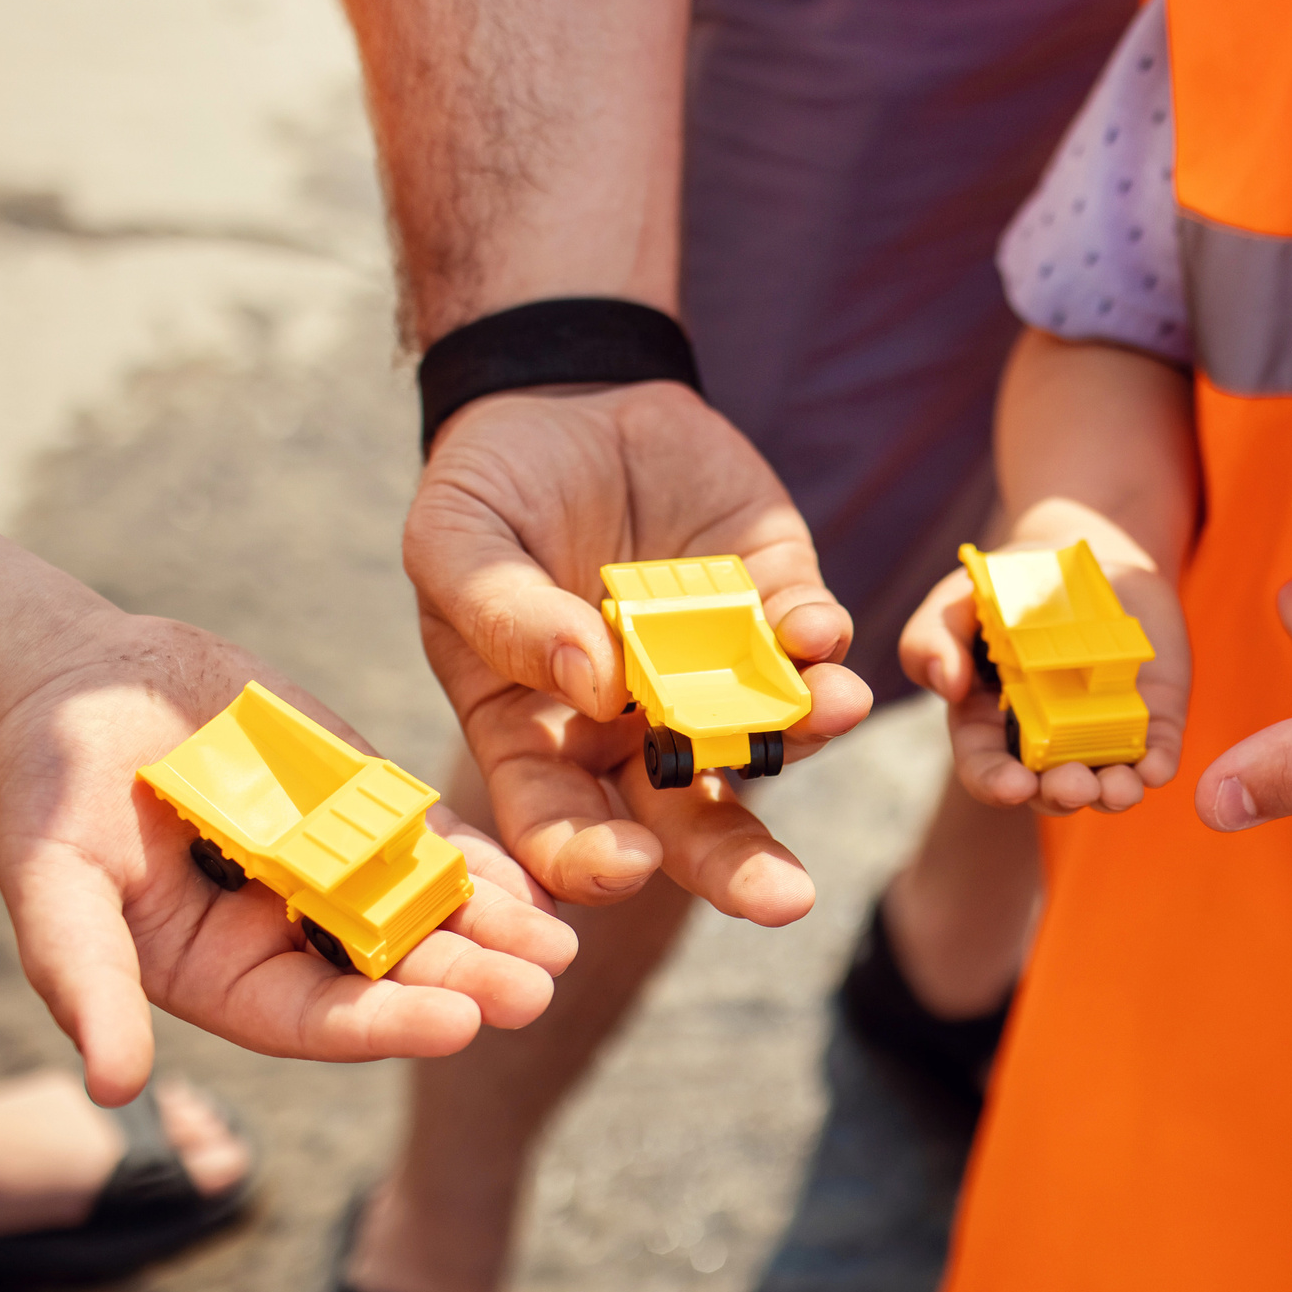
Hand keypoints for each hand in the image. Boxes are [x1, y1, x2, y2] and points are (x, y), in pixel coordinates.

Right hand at [0, 608, 579, 1108]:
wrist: (74, 688)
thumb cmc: (44, 796)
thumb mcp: (53, 888)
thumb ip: (87, 982)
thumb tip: (112, 1085)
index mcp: (226, 974)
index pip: (318, 1017)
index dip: (386, 1023)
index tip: (460, 1026)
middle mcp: (291, 933)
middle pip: (393, 970)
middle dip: (467, 980)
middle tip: (541, 989)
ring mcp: (334, 865)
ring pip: (429, 907)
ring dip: (497, 926)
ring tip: (561, 942)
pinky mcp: (362, 800)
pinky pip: (435, 837)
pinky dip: (487, 855)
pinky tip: (543, 868)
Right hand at [407, 382, 871, 919]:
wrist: (570, 393)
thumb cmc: (492, 487)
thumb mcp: (457, 541)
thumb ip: (504, 617)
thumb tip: (590, 686)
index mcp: (541, 735)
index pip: (562, 825)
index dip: (590, 859)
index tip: (625, 866)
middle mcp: (639, 726)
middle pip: (691, 821)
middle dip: (739, 866)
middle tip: (785, 898)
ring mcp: (716, 668)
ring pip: (770, 736)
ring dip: (804, 735)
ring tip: (833, 711)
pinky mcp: (774, 598)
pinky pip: (807, 639)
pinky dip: (820, 641)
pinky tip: (822, 633)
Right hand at [900, 545, 1189, 814]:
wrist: (1078, 556)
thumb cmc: (1006, 590)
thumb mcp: (955, 604)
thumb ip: (930, 641)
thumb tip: (948, 685)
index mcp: (990, 726)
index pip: (989, 770)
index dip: (997, 784)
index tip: (1012, 785)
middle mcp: (1046, 744)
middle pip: (1050, 790)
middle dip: (1061, 795)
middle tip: (1072, 785)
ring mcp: (1099, 734)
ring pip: (1105, 783)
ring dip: (1113, 794)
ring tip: (1119, 788)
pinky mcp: (1149, 718)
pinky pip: (1155, 753)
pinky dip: (1157, 766)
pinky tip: (1156, 766)